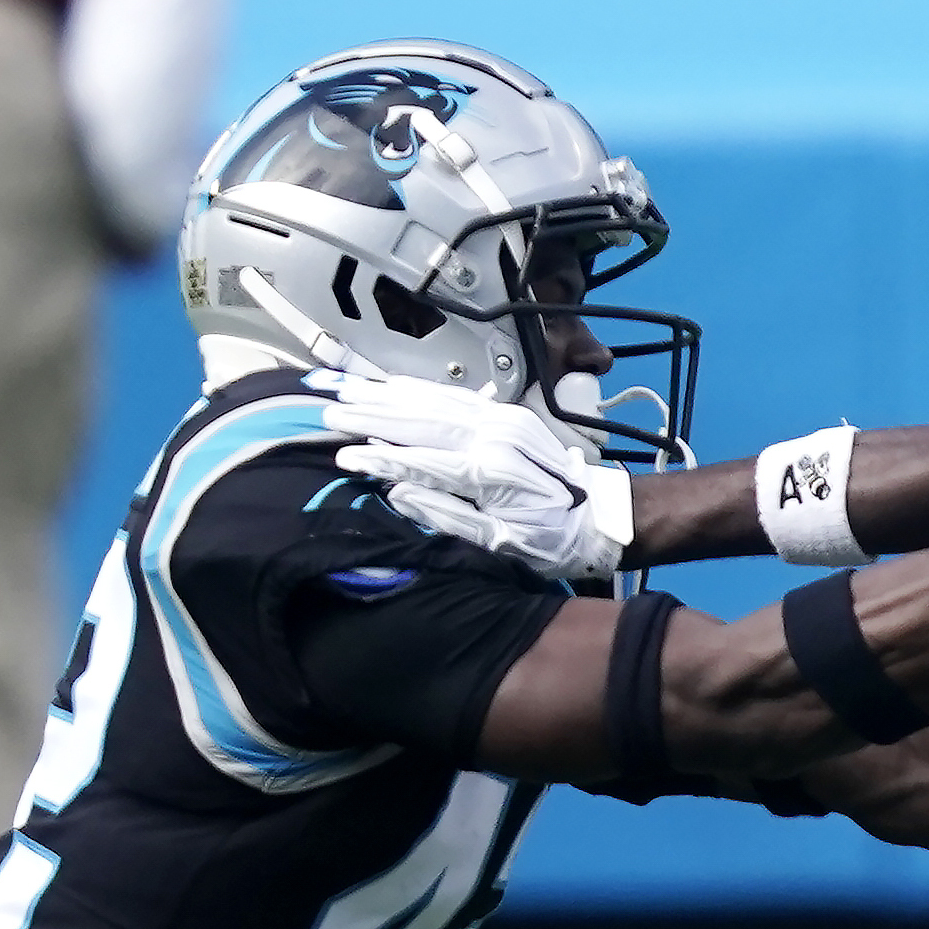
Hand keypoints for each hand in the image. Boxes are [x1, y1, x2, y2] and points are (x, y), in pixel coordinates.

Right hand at [324, 381, 633, 583]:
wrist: (600, 516)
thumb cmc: (551, 540)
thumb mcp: (498, 543)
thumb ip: (446, 516)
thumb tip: (398, 493)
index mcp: (489, 473)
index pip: (418, 461)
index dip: (378, 459)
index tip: (342, 457)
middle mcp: (494, 437)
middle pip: (419, 421)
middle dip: (370, 416)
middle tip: (329, 413)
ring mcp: (502, 421)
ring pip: (433, 401)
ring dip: (387, 395)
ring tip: (348, 391)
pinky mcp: (508, 415)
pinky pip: (456, 395)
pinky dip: (420, 389)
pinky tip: (393, 385)